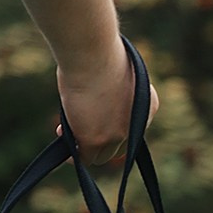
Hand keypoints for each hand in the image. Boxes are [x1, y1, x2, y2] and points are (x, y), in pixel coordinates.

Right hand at [55, 39, 158, 164]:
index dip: (113, 128)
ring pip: (102, 156)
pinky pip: (85, 157)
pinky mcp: (96, 140)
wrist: (93, 55)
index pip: (132, 128)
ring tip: (70, 141)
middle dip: (100, 140)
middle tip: (81, 130)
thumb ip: (113, 94)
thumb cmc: (99, 54)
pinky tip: (66, 154)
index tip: (98, 122)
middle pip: (119, 146)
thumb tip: (95, 105)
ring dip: (87, 150)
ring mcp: (117, 136)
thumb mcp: (116, 76)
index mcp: (147, 106)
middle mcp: (137, 126)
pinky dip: (75, 157)